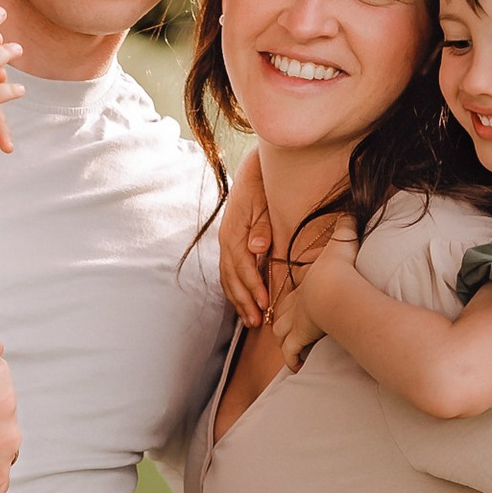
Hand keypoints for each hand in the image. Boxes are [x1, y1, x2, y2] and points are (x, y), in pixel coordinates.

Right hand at [218, 153, 273, 326]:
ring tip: (250, 320)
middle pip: (231, 278)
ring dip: (238, 300)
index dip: (253, 286)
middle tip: (257, 322)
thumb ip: (263, 226)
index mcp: (233, 232)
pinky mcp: (230, 245)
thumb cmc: (262, 186)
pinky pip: (229, 272)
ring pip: (227, 278)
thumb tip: (256, 247)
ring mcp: (226, 243)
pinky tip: (243, 302)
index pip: (242, 266)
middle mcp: (226, 240)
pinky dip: (235, 289)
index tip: (264, 303)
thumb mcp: (265, 203)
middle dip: (243, 301)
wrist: (253, 170)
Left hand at [269, 223, 355, 371]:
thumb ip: (347, 226)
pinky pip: (291, 353)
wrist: (334, 289)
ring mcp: (294, 322)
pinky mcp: (298, 337)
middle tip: (288, 331)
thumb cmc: (339, 268)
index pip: (292, 295)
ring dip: (285, 342)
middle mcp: (294, 304)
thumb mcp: (343, 241)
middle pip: (280, 316)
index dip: (292, 302)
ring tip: (293, 350)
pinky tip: (298, 366)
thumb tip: (353, 208)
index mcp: (303, 285)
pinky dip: (293, 360)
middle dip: (282, 323)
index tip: (298, 308)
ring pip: (280, 335)